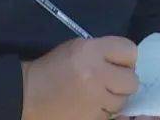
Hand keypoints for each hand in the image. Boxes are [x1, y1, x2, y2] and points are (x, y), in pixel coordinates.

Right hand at [21, 36, 139, 119]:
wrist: (28, 94)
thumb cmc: (53, 67)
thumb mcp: (77, 47)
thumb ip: (103, 51)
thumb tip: (126, 62)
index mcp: (92, 50)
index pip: (130, 51)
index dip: (127, 58)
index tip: (118, 63)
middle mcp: (96, 74)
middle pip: (132, 80)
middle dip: (123, 81)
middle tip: (110, 81)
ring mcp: (94, 99)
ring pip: (123, 101)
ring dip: (114, 98)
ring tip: (98, 94)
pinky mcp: (91, 118)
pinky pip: (110, 114)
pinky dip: (104, 110)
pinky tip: (91, 104)